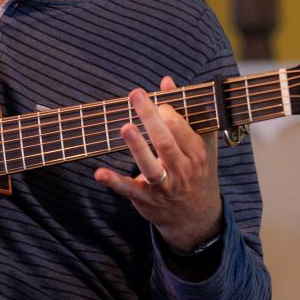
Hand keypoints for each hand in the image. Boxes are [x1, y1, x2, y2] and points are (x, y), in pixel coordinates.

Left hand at [94, 76, 222, 253]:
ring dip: (137, 147)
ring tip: (125, 127)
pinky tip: (99, 173)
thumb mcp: (201, 144)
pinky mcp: (146, 199)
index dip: (168, 113)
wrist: (197, 218)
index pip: (181, 129)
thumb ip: (186, 111)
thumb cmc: (197, 172)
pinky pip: (129, 189)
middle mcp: (182, 170)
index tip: (157, 101)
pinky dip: (114, 182)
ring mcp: (164, 187)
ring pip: (151, 166)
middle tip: (136, 95)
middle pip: (166, 142)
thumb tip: (167, 81)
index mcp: (196, 154)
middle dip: (151, 118)